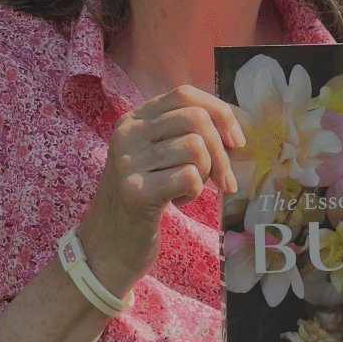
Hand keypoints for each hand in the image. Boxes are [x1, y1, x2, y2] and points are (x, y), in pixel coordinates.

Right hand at [76, 85, 245, 294]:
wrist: (106, 247)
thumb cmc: (143, 199)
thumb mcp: (154, 157)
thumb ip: (181, 133)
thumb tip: (233, 123)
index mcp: (133, 120)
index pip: (185, 94)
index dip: (219, 112)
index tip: (236, 141)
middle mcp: (127, 134)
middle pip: (196, 119)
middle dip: (221, 150)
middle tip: (223, 180)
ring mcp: (127, 162)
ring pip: (196, 148)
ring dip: (205, 174)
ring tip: (186, 190)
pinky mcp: (136, 192)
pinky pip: (189, 177)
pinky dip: (194, 192)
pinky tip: (177, 202)